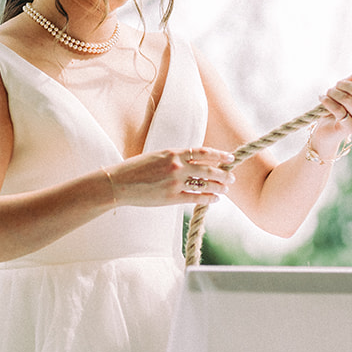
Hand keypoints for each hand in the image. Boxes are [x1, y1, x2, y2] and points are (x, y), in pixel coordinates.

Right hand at [104, 147, 235, 206]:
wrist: (118, 184)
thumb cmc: (135, 169)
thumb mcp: (156, 156)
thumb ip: (175, 158)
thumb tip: (193, 161)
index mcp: (173, 153)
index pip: (203, 152)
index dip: (219, 155)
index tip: (230, 157)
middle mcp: (177, 166)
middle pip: (208, 169)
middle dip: (223, 174)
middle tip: (232, 177)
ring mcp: (175, 182)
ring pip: (205, 184)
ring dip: (219, 187)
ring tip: (226, 189)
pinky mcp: (171, 197)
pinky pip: (196, 198)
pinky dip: (208, 198)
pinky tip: (215, 199)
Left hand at [309, 61, 351, 155]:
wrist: (326, 131)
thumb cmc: (337, 106)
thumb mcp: (346, 88)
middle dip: (342, 84)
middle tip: (334, 87)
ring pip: (346, 98)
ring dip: (332, 93)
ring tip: (327, 93)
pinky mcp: (350, 127)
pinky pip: (338, 109)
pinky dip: (327, 101)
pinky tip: (322, 99)